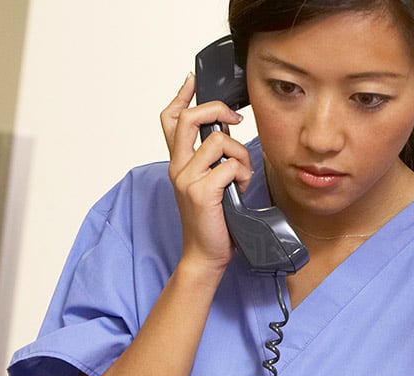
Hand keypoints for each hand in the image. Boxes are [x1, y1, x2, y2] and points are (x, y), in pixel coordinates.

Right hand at [160, 74, 251, 279]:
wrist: (205, 255)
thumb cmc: (213, 221)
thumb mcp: (209, 184)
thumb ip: (212, 161)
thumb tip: (227, 134)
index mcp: (178, 163)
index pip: (170, 121)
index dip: (181, 97)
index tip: (192, 81)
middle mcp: (177, 167)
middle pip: (189, 119)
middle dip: (217, 110)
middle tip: (235, 119)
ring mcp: (187, 179)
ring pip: (219, 142)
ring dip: (240, 155)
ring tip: (242, 176)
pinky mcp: (202, 192)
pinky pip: (230, 166)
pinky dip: (243, 174)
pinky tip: (242, 189)